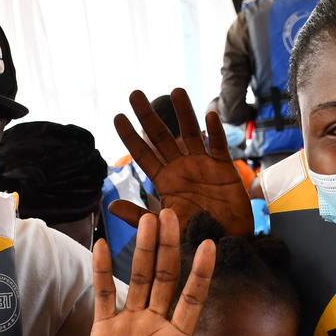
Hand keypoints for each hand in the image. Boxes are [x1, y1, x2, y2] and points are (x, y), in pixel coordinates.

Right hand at [71, 209, 261, 335]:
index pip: (192, 298)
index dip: (200, 273)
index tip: (210, 245)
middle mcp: (155, 327)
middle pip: (165, 279)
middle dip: (170, 248)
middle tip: (173, 215)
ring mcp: (129, 326)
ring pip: (138, 280)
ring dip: (143, 251)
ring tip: (149, 220)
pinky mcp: (103, 332)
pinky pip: (104, 295)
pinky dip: (103, 271)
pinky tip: (105, 245)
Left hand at [113, 88, 253, 236]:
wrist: (225, 245)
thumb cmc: (193, 237)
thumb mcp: (164, 227)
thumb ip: (140, 216)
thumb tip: (111, 206)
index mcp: (164, 179)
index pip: (143, 154)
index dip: (130, 136)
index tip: (117, 116)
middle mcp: (180, 167)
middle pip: (162, 137)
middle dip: (148, 116)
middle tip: (134, 94)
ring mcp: (202, 164)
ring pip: (190, 133)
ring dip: (184, 112)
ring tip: (175, 91)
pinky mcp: (224, 168)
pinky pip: (218, 146)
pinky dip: (214, 132)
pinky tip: (209, 115)